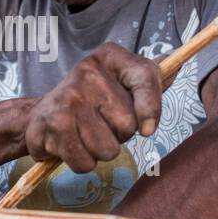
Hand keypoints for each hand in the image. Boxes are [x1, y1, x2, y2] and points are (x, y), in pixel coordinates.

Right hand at [24, 42, 161, 172]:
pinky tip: (71, 144)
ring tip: (85, 134)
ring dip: (100, 152)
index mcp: (109, 56)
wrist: (41, 113)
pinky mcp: (53, 124)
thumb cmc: (92, 100)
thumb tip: (176, 66)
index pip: (145, 77)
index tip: (148, 130)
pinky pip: (84, 162)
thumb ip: (147, 81)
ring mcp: (68, 97)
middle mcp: (88, 72)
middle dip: (118, 135)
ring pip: (107, 150)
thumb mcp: (119, 82)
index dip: (152, 107)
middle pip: (128, 126)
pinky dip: (81, 162)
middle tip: (101, 124)